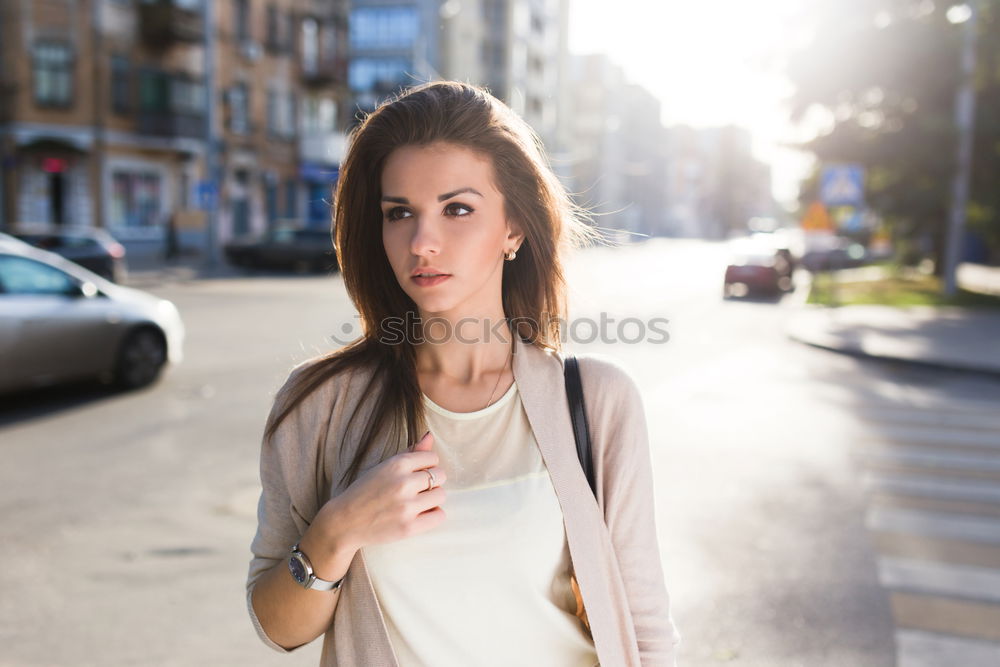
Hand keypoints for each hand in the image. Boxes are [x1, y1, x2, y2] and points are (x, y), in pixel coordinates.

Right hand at [317, 430, 446, 552]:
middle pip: (440, 476)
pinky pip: (439, 516)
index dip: (427, 466)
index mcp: (397, 464)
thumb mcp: (384, 466)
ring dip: (432, 499)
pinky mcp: (409, 527)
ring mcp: (407, 506)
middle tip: (416, 489)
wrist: (345, 522)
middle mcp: (404, 483)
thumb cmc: (365, 491)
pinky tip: (421, 514)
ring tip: (417, 502)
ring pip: (441, 495)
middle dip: (432, 482)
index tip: (416, 474)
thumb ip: (410, 452)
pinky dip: (433, 515)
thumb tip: (430, 435)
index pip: (433, 458)